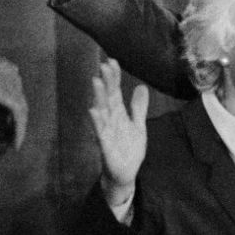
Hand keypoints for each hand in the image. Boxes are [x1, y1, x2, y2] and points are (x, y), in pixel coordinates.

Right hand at [88, 60, 148, 205]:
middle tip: (103, 65)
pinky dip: (97, 122)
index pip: (116, 92)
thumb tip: (141, 86)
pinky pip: (100, 132)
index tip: (112, 61)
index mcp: (119, 114)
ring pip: (102, 112)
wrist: (125, 174)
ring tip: (97, 82)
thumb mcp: (138, 126)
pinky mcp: (105, 145)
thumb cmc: (129, 150)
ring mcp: (106, 132)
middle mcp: (111, 120)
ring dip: (99, 97)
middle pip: (108, 98)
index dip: (114, 77)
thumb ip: (138, 107)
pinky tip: (93, 111)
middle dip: (106, 82)